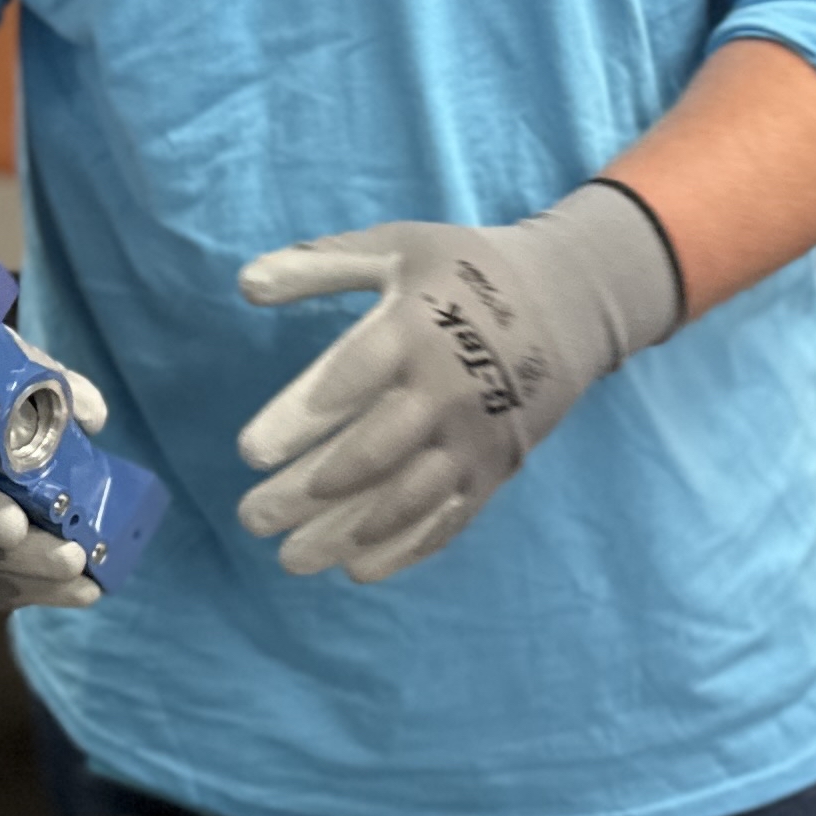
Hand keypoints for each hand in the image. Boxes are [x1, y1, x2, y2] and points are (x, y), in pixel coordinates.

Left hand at [232, 182, 685, 584]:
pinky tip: (356, 568)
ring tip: (289, 558)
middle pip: (373, 451)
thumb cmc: (464, 271)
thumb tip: (246, 284)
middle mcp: (448, 389)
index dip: (301, 415)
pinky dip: (405, 548)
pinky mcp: (496, 468)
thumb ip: (321, 265)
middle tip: (251, 518)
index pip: (353, 376)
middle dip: (308, 491)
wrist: (569, 301)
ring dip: (346, 532)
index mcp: (418, 327)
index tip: (249, 454)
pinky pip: (450, 518)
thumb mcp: (398, 247)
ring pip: (407, 497)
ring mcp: (476, 436)